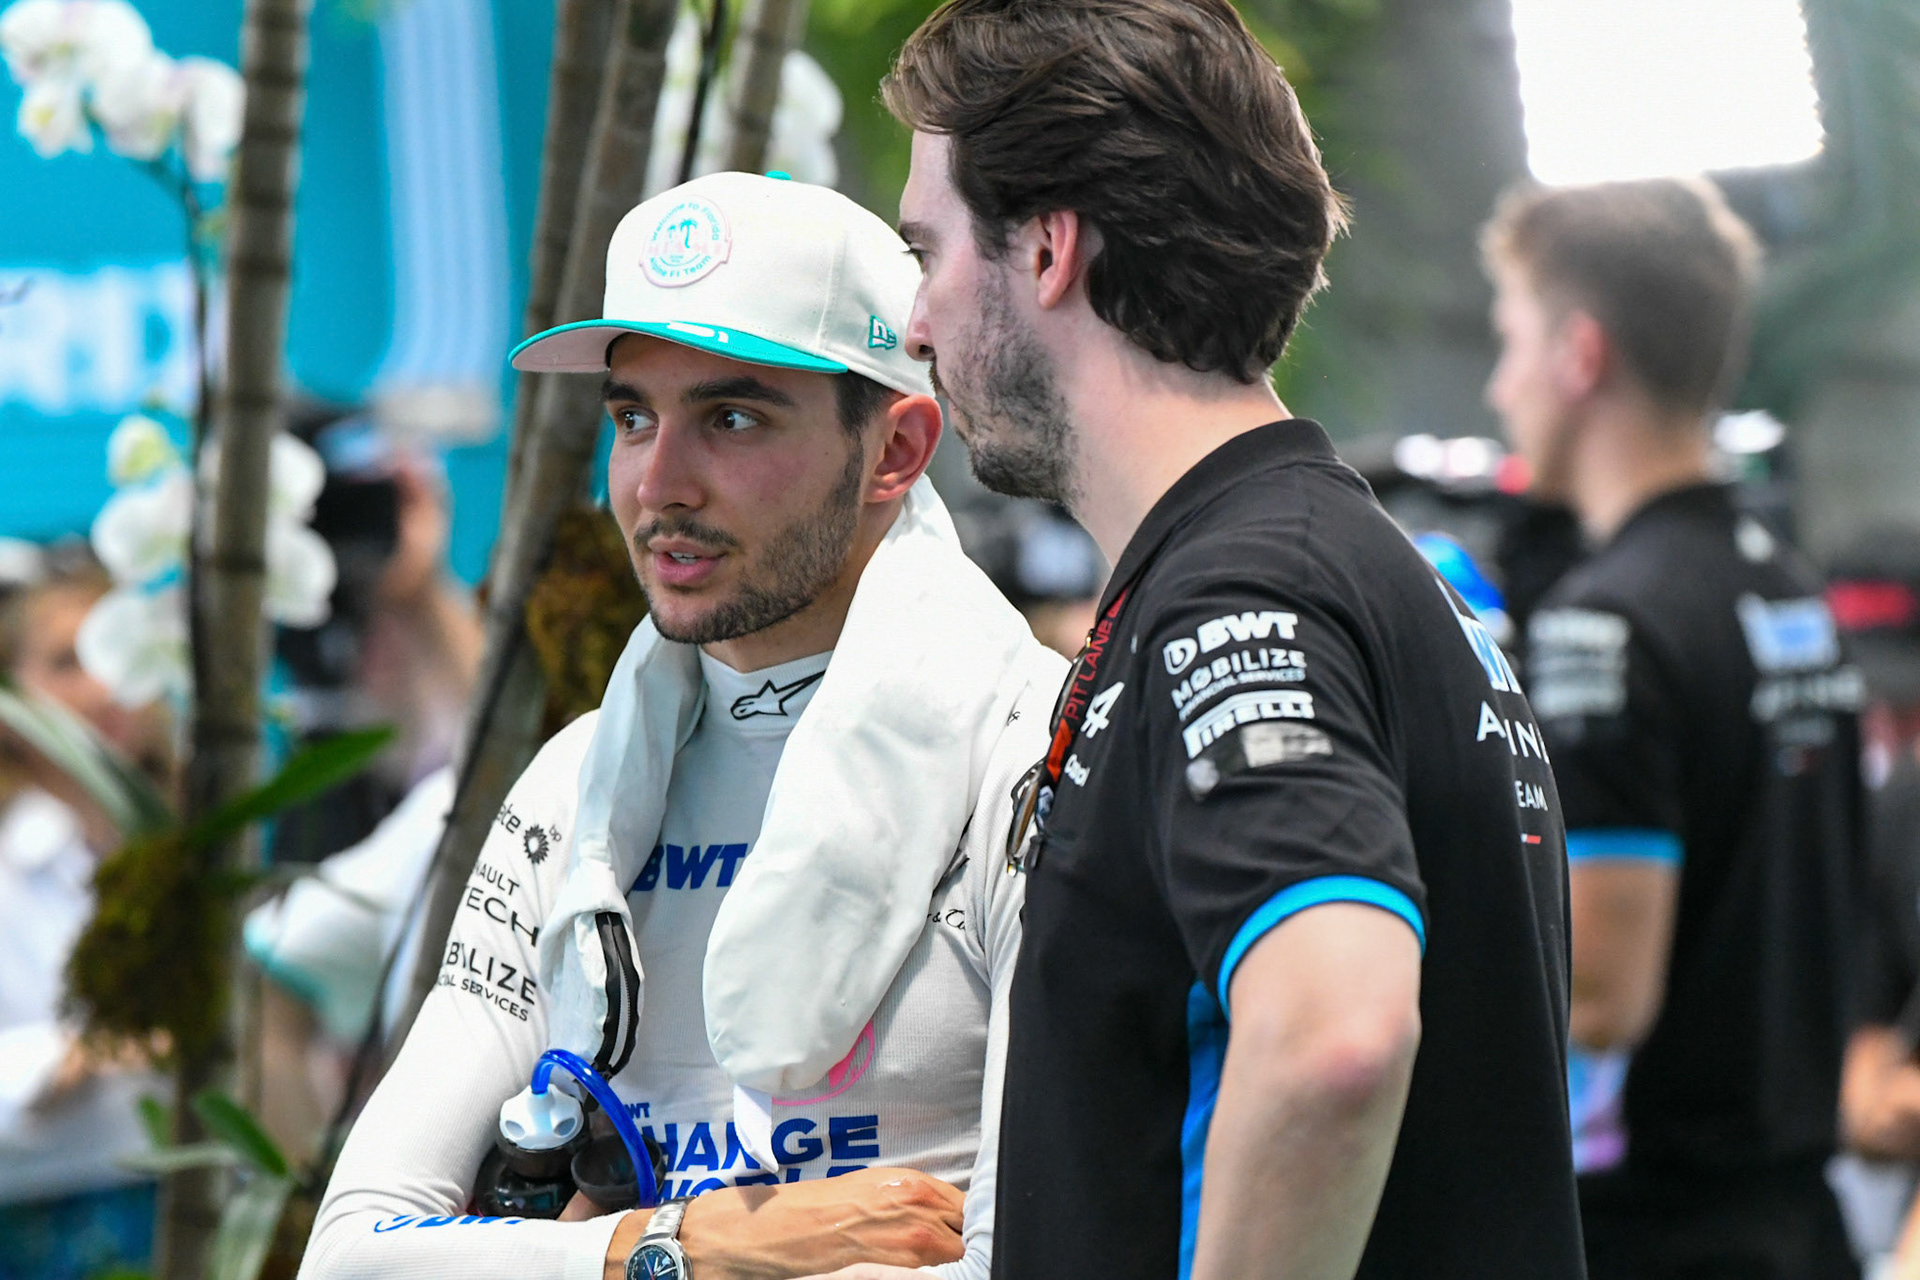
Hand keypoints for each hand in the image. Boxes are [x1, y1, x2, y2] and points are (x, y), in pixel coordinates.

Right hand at [602, 1168, 963, 1279]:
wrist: (772, 1225)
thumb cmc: (815, 1210)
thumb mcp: (868, 1193)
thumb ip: (907, 1203)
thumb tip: (941, 1220)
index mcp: (908, 1180)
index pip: (965, 1202)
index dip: (973, 1223)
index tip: (975, 1235)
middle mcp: (913, 1196)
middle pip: (968, 1223)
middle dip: (970, 1240)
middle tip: (967, 1251)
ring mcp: (906, 1225)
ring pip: (958, 1248)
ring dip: (957, 1256)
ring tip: (950, 1261)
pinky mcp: (892, 1252)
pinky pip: (935, 1266)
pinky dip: (939, 1268)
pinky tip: (933, 1269)